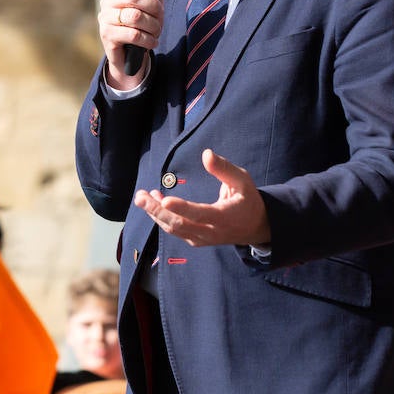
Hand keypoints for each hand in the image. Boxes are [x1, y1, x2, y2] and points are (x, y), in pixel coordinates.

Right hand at [99, 0, 163, 89]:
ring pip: (135, 16)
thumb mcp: (150, 5)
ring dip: (153, 26)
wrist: (129, 56)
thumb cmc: (140, 26)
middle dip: (154, 7)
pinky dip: (148, 40)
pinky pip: (132, 34)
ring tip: (156, 32)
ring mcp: (104, 18)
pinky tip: (151, 42)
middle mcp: (107, 2)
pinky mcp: (106, 36)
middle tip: (161, 17)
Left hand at [135, 149, 270, 246]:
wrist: (254, 227)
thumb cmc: (247, 200)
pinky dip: (161, 217)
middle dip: (157, 210)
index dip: (182, 208)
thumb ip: (224, 169)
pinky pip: (175, 230)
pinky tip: (154, 201)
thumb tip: (206, 154)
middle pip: (180, 224)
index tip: (165, 199)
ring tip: (141, 197)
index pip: (201, 214)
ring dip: (155, 213)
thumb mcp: (242, 181)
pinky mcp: (195, 240)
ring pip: (174, 228)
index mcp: (225, 217)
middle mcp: (211, 232)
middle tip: (140, 197)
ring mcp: (202, 238)